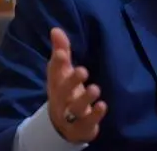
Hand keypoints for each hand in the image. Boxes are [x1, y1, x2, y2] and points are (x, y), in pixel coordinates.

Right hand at [47, 28, 106, 142]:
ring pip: (75, 108)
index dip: (57, 63)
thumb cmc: (65, 91)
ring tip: (95, 89)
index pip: (54, 72)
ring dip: (85, 99)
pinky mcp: (81, 127)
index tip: (62, 53)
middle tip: (83, 70)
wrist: (62, 125)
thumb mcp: (62, 72)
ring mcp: (70, 115)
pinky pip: (87, 123)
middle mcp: (61, 99)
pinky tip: (103, 106)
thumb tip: (56, 29)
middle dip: (72, 81)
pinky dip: (95, 115)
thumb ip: (61, 51)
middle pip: (63, 91)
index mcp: (57, 83)